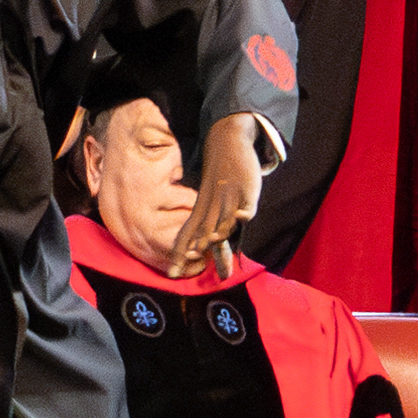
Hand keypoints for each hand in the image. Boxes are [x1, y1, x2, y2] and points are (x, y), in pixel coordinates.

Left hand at [166, 113, 269, 277]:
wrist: (227, 142)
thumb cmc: (219, 180)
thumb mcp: (209, 202)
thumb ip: (207, 227)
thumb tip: (199, 251)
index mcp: (201, 210)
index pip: (186, 235)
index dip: (179, 254)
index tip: (171, 274)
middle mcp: (213, 208)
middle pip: (203, 232)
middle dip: (196, 246)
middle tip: (189, 259)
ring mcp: (230, 200)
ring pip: (223, 220)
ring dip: (217, 232)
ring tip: (210, 244)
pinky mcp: (246, 192)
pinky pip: (246, 205)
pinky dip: (243, 211)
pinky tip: (241, 217)